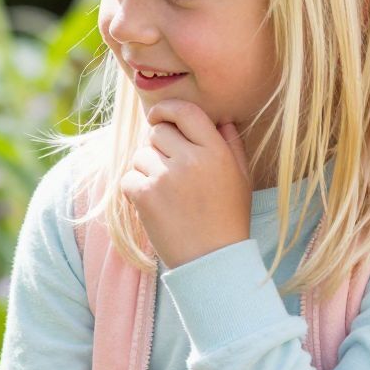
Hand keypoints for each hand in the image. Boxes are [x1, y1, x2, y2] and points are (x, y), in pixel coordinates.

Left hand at [120, 99, 251, 267]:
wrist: (213, 261)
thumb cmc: (229, 218)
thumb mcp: (241, 178)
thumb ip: (231, 145)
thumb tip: (221, 119)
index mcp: (215, 151)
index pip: (186, 111)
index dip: (167, 109)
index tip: (159, 116)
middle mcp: (191, 159)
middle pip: (157, 131)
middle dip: (158, 145)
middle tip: (168, 168)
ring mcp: (165, 177)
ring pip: (140, 155)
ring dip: (146, 168)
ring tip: (165, 191)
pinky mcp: (145, 196)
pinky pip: (128, 177)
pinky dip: (136, 189)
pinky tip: (154, 204)